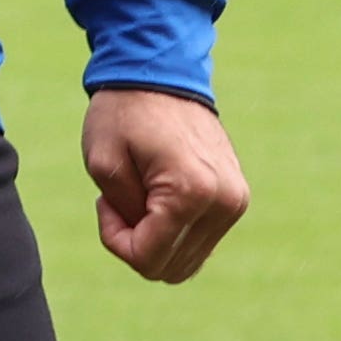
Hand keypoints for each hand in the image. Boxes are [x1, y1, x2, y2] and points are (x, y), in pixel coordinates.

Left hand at [84, 88, 251, 283]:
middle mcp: (224, 202)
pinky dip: (172, 230)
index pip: (150, 259)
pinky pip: (200, 240)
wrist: (161, 72)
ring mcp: (236, 200)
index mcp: (192, 192)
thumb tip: (149, 248)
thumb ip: (124, 215)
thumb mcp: (103, 163)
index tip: (104, 203)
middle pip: (172, 268)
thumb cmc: (124, 113)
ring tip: (137, 195)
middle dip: (135, 242)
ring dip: (154, 238)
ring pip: (188, 260)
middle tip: (117, 201)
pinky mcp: (236, 197)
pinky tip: (154, 195)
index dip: (116, 241)